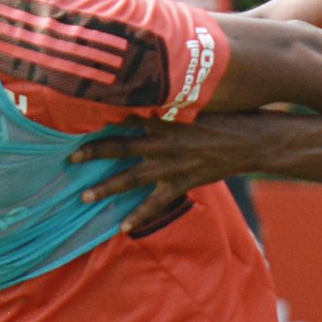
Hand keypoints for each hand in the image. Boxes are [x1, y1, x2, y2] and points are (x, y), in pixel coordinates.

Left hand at [72, 117, 261, 233]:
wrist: (250, 140)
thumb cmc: (224, 117)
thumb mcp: (196, 103)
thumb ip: (170, 103)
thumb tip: (148, 95)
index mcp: (164, 119)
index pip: (126, 114)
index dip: (102, 114)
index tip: (78, 112)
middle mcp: (163, 142)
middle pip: (120, 147)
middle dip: (94, 152)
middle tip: (70, 158)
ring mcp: (171, 165)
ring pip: (131, 178)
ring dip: (106, 188)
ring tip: (84, 197)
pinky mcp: (182, 182)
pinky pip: (156, 203)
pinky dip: (139, 215)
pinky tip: (122, 226)